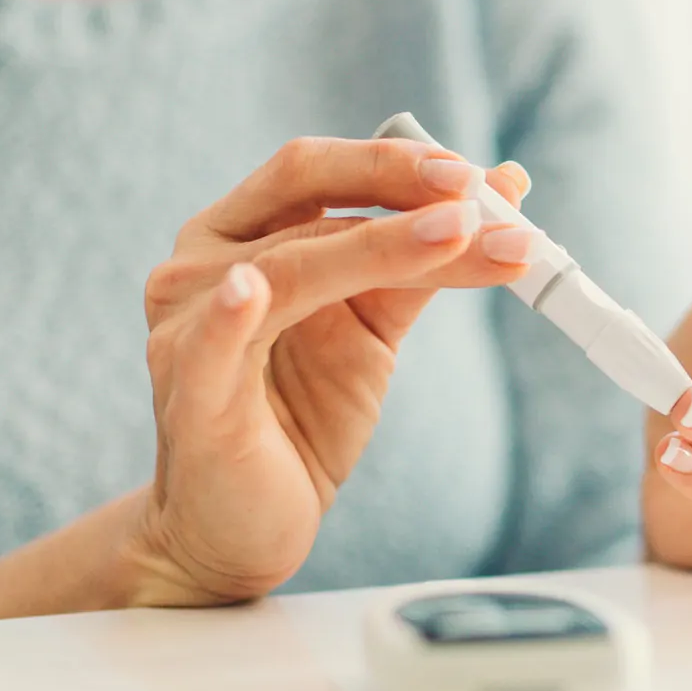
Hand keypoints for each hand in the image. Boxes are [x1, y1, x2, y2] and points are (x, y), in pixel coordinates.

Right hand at [133, 138, 532, 605]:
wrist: (242, 528)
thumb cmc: (299, 418)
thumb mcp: (372, 330)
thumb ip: (425, 264)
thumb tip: (505, 192)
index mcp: (240, 235)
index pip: (314, 171)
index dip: (393, 162)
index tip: (473, 175)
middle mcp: (201, 266)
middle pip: (303, 199)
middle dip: (394, 187)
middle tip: (472, 196)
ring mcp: (186, 327)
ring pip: (290, 267)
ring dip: (380, 247)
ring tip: (458, 236)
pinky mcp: (191, 395)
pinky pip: (212, 345)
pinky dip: (231, 313)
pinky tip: (252, 290)